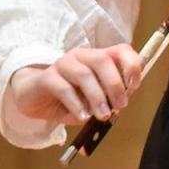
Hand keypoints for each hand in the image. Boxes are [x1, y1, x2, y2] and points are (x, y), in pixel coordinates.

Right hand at [7, 44, 143, 127]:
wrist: (33, 98)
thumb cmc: (68, 98)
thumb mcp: (92, 100)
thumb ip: (107, 99)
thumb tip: (119, 106)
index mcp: (98, 58)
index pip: (120, 50)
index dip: (131, 65)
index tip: (135, 85)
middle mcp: (82, 56)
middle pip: (102, 60)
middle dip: (115, 85)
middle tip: (120, 106)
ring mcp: (62, 64)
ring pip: (84, 74)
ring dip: (97, 97)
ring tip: (103, 115)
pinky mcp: (46, 77)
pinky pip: (64, 88)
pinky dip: (76, 104)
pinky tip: (82, 117)